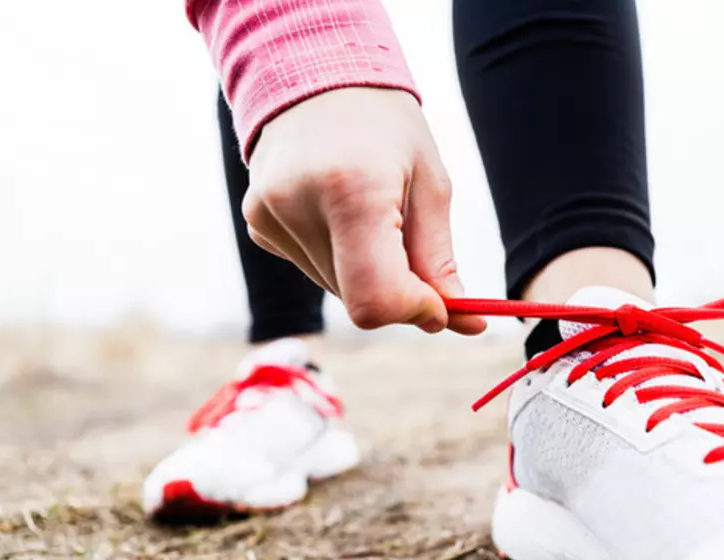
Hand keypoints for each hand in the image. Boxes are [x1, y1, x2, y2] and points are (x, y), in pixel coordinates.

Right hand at [244, 87, 485, 334]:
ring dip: (368, 274)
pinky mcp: (257, 222)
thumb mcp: (430, 185)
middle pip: (357, 301)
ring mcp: (268, 216)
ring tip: (373, 214)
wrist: (317, 71)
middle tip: (414, 251)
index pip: (376, 300)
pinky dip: (339, 258)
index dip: (415, 312)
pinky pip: (311, 269)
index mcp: (352, 191)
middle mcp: (298, 206)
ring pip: (336, 291)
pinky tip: (340, 211)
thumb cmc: (386, 126)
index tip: (440, 302)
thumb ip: (441, 262)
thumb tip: (466, 323)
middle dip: (398, 293)